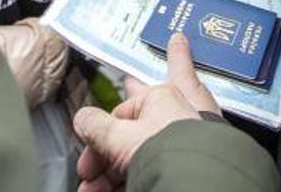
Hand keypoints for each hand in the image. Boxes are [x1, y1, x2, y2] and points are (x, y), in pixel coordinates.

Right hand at [73, 33, 218, 191]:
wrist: (198, 182)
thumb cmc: (169, 151)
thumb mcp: (119, 136)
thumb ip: (95, 125)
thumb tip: (82, 119)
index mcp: (160, 98)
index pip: (121, 110)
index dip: (97, 131)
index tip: (85, 145)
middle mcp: (172, 117)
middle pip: (128, 136)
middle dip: (102, 156)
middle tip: (87, 171)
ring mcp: (179, 144)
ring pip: (135, 157)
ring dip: (108, 174)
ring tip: (93, 190)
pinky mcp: (182, 166)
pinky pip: (148, 171)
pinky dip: (125, 182)